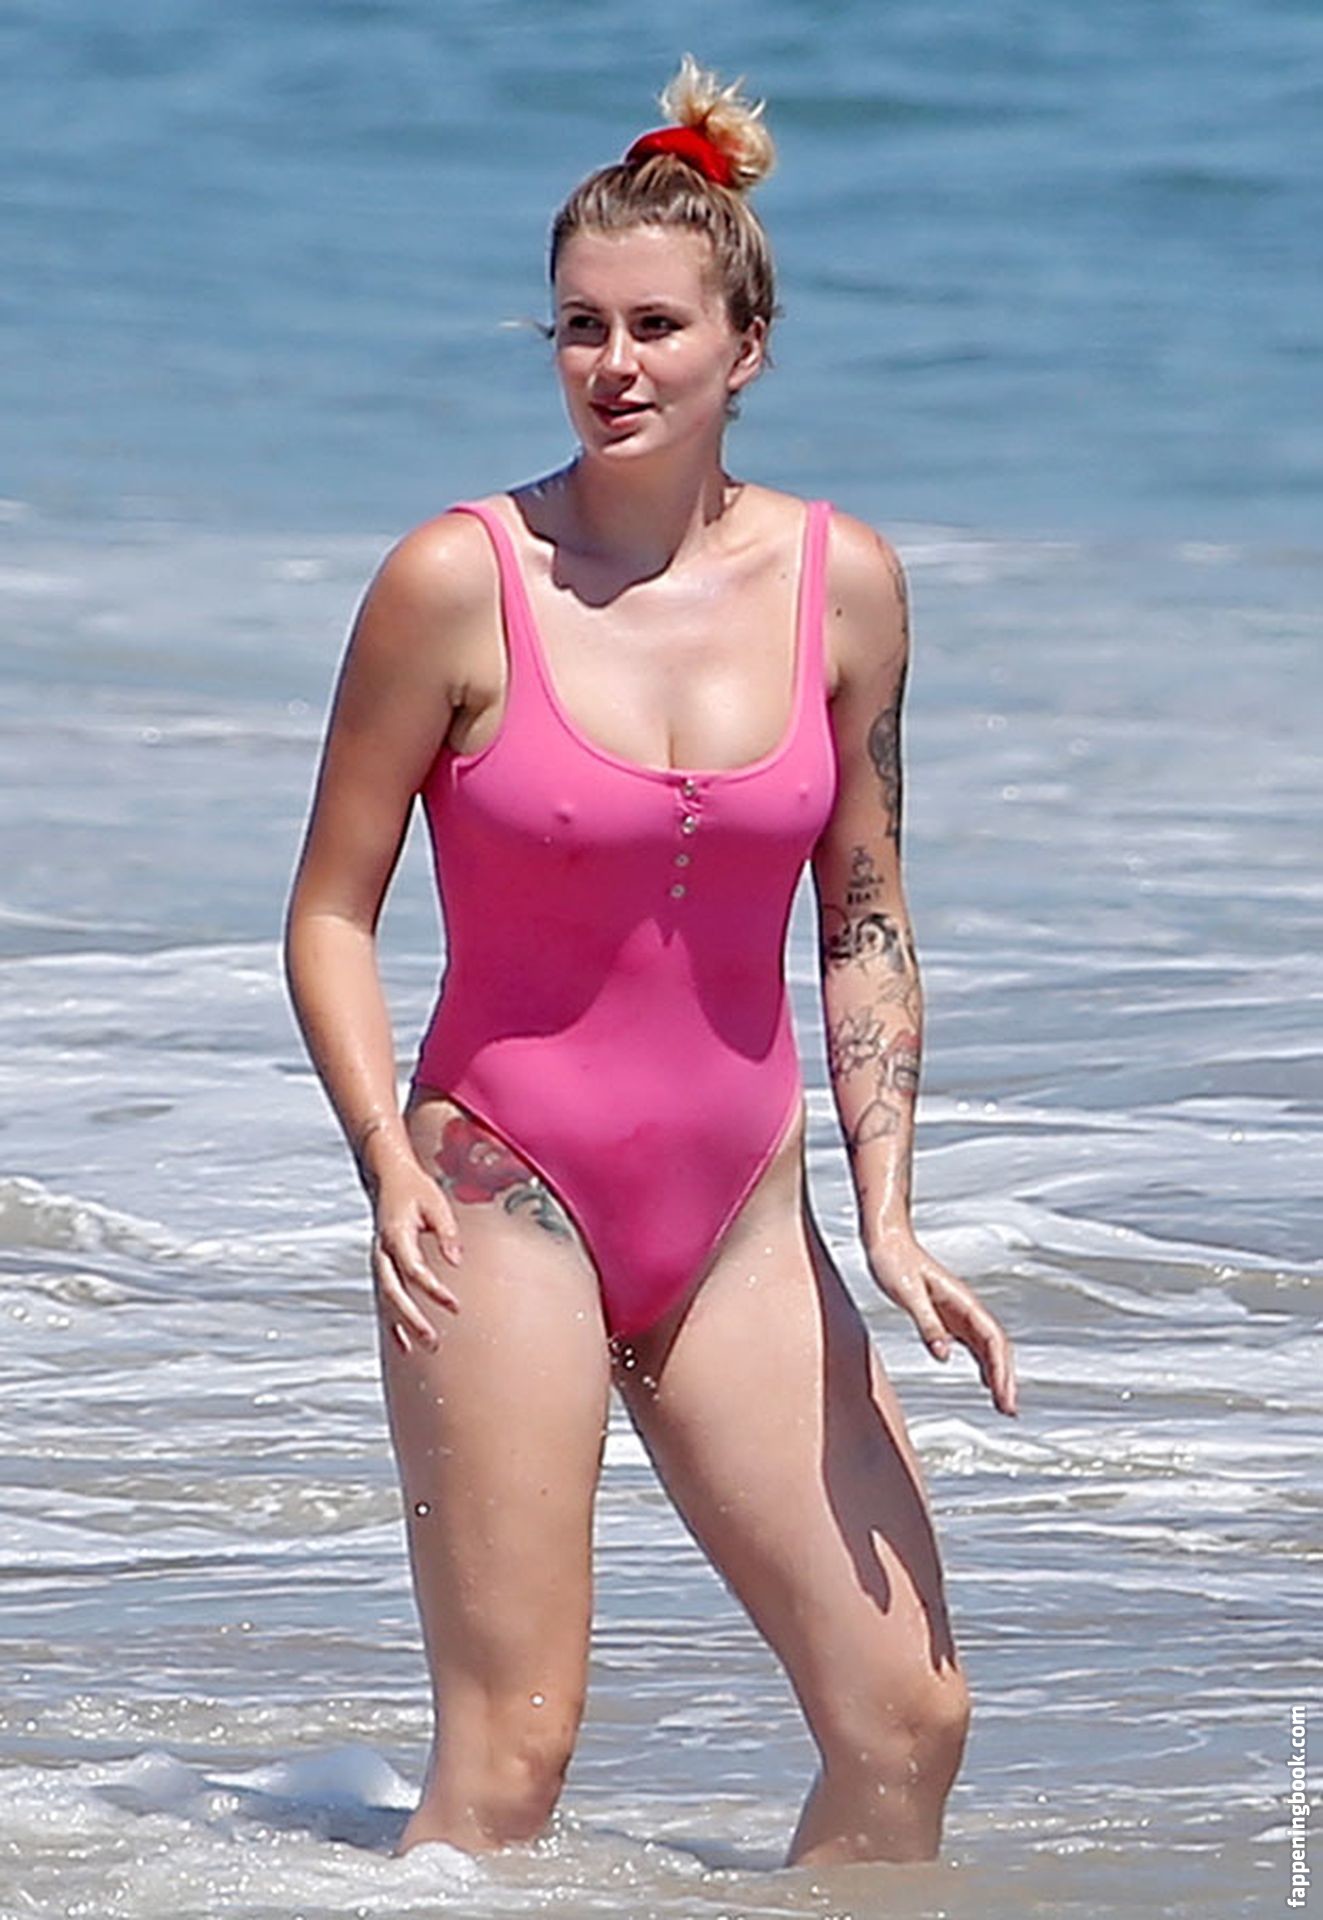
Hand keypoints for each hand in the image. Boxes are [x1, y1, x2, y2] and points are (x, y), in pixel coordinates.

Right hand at [367, 1151, 464, 1355]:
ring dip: (403, 1326)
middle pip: (393, 1293)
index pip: (413, 1270)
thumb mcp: (437, 1204)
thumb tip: (456, 1262)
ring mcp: (378, 1261)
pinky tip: (405, 1344)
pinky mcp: (382, 1267)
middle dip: (412, 1319)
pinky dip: (393, 1322)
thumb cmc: (415, 1189)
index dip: (433, 1291)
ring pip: (386, 1300)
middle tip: (434, 1341)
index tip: (455, 1307)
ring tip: (425, 1347)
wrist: (388, 1177)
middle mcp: (381, 1251)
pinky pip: (384, 1299)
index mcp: (395, 1234)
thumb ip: (447, 1234)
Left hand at [865, 1222, 1017, 1416]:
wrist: (886, 1241)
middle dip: (1006, 1378)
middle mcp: (966, 1307)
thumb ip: (927, 1324)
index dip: (1002, 1369)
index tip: (1004, 1396)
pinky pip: (973, 1345)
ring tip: (1004, 1405)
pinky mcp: (947, 1316)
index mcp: (962, 1301)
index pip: (993, 1339)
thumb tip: (944, 1354)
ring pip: (988, 1347)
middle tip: (1010, 1411)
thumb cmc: (894, 1262)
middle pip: (996, 1346)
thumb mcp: (908, 1294)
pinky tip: (984, 1382)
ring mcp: (959, 1312)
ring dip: (998, 1375)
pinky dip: (983, 1365)